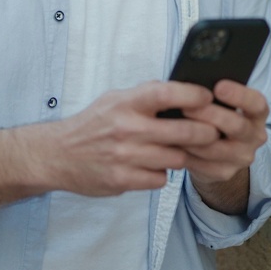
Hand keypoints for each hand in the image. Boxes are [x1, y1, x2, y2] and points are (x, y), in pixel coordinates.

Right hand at [48, 81, 219, 196]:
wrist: (57, 154)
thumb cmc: (93, 124)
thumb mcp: (114, 99)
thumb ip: (145, 95)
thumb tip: (184, 89)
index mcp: (126, 103)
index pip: (167, 93)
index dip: (193, 95)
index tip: (208, 97)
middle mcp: (127, 129)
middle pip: (183, 131)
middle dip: (206, 132)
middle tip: (213, 132)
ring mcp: (125, 157)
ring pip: (177, 158)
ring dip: (183, 155)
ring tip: (180, 149)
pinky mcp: (122, 180)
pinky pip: (160, 179)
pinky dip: (162, 174)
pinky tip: (153, 166)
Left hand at [178, 80, 268, 213]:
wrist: (216, 151)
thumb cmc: (215, 116)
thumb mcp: (221, 103)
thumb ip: (214, 94)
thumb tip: (193, 82)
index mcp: (257, 114)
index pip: (257, 104)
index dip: (239, 95)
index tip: (218, 86)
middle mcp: (255, 136)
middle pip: (237, 126)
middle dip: (210, 115)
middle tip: (187, 106)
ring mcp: (242, 157)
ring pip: (217, 148)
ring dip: (193, 137)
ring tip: (173, 125)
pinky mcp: (225, 172)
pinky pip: (204, 164)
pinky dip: (187, 153)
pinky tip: (173, 143)